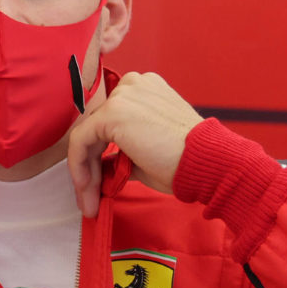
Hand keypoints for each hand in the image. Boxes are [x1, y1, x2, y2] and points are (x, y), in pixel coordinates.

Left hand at [66, 71, 203, 215]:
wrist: (206, 162)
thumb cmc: (185, 161)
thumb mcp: (145, 153)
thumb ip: (120, 153)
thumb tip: (97, 167)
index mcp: (145, 90)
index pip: (108, 122)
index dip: (98, 156)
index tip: (97, 185)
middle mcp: (133, 85)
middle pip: (95, 128)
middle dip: (89, 167)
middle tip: (89, 198)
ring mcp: (122, 96)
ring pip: (86, 136)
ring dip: (84, 173)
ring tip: (89, 202)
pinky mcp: (112, 112)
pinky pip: (81, 141)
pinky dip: (80, 168)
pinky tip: (88, 190)